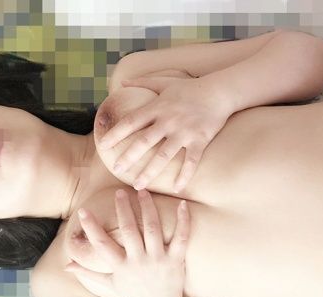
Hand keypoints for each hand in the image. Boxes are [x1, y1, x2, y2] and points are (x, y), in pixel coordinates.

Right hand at [64, 189, 190, 296]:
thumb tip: (66, 265)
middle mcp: (138, 262)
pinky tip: (182, 204)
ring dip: (148, 208)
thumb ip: (88, 272)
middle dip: (123, 210)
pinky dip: (183, 220)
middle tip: (119, 192)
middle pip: (129, 231)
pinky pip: (181, 237)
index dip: (91, 227)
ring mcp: (158, 260)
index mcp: (120, 267)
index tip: (83, 210)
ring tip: (143, 191)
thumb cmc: (134, 295)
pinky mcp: (176, 260)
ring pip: (153, 229)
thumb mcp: (110, 284)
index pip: (101, 245)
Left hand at [97, 75, 235, 191]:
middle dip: (129, 156)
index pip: (131, 121)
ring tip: (139, 185)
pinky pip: (191, 161)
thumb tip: (122, 82)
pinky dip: (184, 176)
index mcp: (157, 107)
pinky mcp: (200, 140)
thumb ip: (143, 82)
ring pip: (163, 156)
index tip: (102, 145)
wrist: (220, 92)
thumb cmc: (192, 87)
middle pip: (144, 141)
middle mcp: (168, 121)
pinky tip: (176, 188)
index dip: (115, 133)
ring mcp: (184, 132)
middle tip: (117, 169)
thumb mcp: (165, 81)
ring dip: (150, 172)